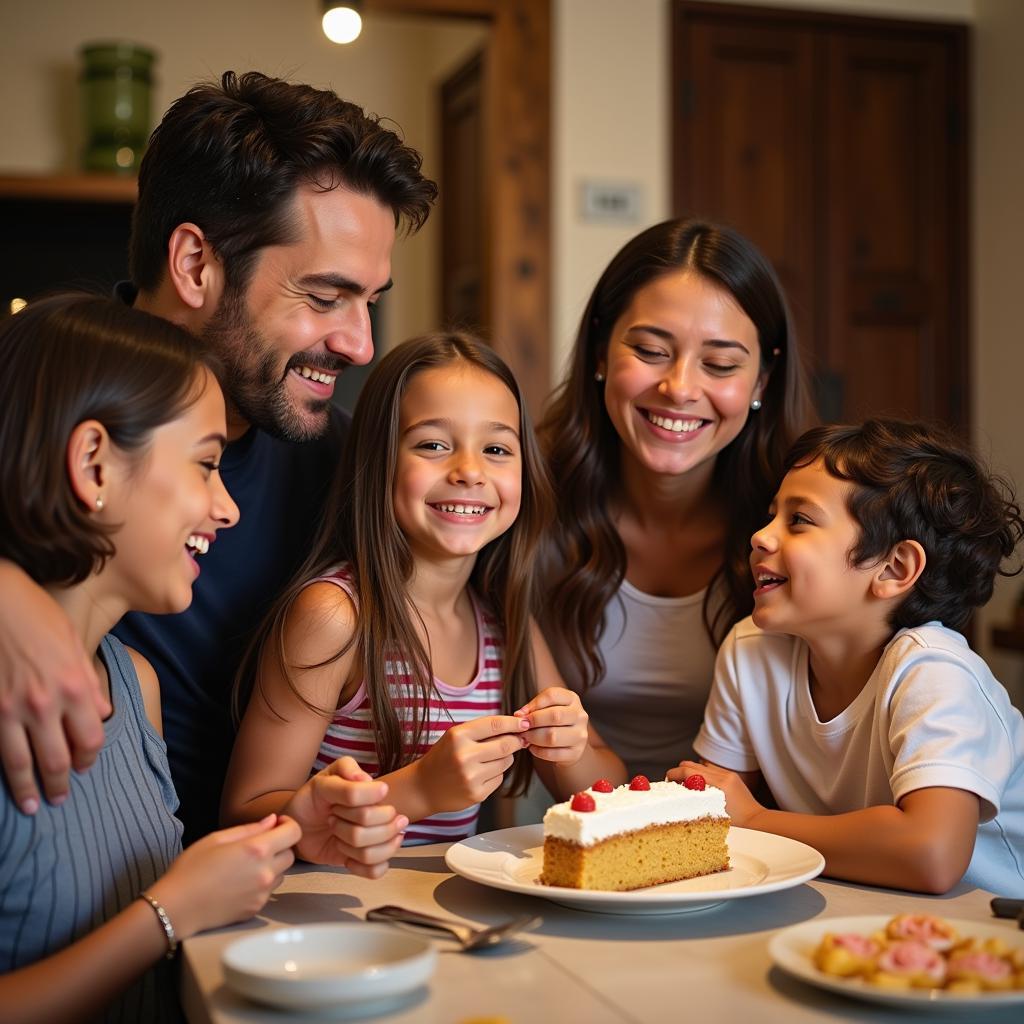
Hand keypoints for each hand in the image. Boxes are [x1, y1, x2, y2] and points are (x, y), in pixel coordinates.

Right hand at [0, 562, 107, 813]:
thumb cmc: (37, 615)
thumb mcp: (75, 643)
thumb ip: (89, 682)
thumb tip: (102, 712)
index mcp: (76, 687)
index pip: (90, 739)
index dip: (89, 757)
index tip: (85, 766)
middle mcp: (46, 704)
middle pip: (58, 759)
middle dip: (60, 784)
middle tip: (59, 799)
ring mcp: (12, 710)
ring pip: (21, 763)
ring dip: (28, 789)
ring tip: (32, 805)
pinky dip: (3, 770)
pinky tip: (6, 781)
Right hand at [149, 813, 300, 938]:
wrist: (176, 908)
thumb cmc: (191, 869)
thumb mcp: (216, 839)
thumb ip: (249, 829)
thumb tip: (272, 821)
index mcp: (257, 850)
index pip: (294, 833)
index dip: (288, 825)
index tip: (276, 824)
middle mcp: (266, 872)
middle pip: (290, 854)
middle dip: (280, 846)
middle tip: (259, 845)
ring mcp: (262, 894)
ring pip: (282, 874)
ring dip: (272, 866)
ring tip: (247, 866)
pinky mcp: (256, 909)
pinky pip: (269, 892)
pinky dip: (262, 884)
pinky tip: (240, 883)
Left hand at [285, 757, 406, 877]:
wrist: (299, 822)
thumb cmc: (313, 798)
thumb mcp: (324, 781)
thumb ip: (346, 772)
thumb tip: (373, 783)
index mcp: (377, 794)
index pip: (381, 811)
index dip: (354, 812)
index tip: (335, 804)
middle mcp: (382, 816)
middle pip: (382, 833)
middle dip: (349, 829)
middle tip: (333, 819)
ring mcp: (376, 838)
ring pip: (378, 853)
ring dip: (351, 847)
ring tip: (337, 835)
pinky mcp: (367, 859)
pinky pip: (377, 870)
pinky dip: (359, 867)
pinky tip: (346, 858)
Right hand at [415, 715, 529, 812]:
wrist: (423, 787)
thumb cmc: (443, 757)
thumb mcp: (456, 736)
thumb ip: (483, 730)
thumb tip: (517, 727)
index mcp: (458, 736)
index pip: (494, 724)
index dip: (514, 722)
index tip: (525, 722)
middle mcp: (464, 756)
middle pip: (505, 745)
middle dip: (516, 741)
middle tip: (519, 739)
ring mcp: (471, 777)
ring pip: (505, 762)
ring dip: (505, 758)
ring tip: (489, 758)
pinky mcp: (477, 794)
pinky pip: (499, 778)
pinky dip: (496, 773)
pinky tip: (481, 773)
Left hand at [516, 688, 587, 766]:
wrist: (568, 743)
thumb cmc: (552, 721)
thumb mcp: (546, 708)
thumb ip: (533, 708)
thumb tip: (519, 715)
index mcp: (572, 699)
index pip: (552, 695)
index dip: (533, 704)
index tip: (521, 713)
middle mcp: (580, 715)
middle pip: (555, 716)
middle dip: (534, 721)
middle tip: (522, 726)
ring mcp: (580, 735)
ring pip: (553, 736)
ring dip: (534, 737)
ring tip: (525, 737)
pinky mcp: (576, 753)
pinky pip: (553, 753)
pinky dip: (538, 751)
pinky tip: (533, 748)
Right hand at [666, 760, 762, 826]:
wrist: (758, 822)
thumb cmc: (738, 826)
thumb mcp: (712, 816)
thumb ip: (696, 803)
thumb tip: (678, 796)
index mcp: (719, 785)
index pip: (689, 771)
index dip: (674, 774)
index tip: (666, 780)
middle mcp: (724, 775)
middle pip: (692, 764)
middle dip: (679, 772)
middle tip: (673, 785)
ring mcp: (728, 774)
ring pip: (700, 765)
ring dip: (690, 774)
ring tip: (686, 789)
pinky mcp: (731, 776)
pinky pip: (710, 770)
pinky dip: (701, 776)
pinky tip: (700, 789)